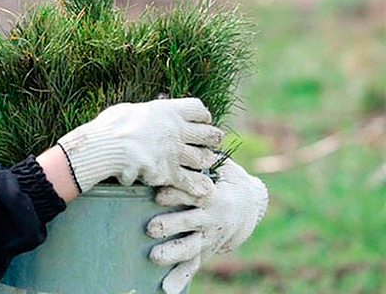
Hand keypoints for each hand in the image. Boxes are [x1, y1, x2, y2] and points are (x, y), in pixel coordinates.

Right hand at [56, 97, 222, 195]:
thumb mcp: (129, 110)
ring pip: (203, 158)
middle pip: (208, 134)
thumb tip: (150, 110)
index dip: (203, 116)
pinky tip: (204, 189)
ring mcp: (174, 152)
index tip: (201, 122)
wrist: (103, 147)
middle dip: (211, 139)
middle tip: (209, 143)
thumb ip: (146, 112)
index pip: (198, 109)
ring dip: (204, 161)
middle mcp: (176, 130)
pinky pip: (191, 181)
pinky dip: (198, 186)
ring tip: (203, 164)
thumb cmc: (109, 127)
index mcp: (166, 111)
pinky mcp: (168, 173)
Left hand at [146, 158, 268, 293]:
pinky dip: (180, 278)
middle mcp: (210, 217)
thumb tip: (180, 127)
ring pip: (190, 246)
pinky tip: (166, 289)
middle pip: (189, 221)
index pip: (192, 192)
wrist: (251, 203)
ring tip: (154, 256)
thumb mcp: (218, 164)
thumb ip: (200, 156)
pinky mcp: (206, 249)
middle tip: (152, 228)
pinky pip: (192, 265)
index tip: (159, 193)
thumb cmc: (223, 177)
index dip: (177, 192)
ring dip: (172, 252)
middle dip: (171, 224)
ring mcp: (208, 235)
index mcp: (210, 193)